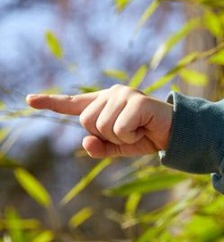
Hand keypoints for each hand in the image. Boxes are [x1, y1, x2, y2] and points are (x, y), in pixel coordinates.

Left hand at [26, 85, 173, 157]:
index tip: (30, 100)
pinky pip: (119, 129)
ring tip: (138, 130)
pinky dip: (131, 138)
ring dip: (120, 138)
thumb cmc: (147, 137)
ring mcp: (124, 95)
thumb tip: (85, 142)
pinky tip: (144, 129)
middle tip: (129, 133)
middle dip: (105, 135)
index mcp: (105, 103)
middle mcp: (112, 93)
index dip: (51, 102)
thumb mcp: (119, 148)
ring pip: (101, 127)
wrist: (176, 134)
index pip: (74, 104)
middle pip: (86, 122)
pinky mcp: (137, 101)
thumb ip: (99, 147)